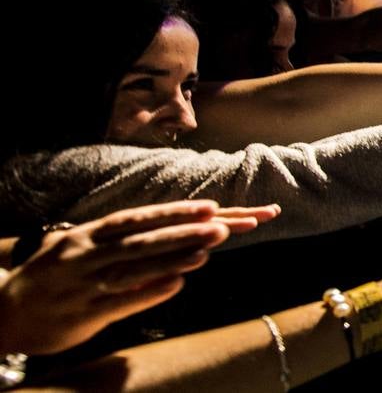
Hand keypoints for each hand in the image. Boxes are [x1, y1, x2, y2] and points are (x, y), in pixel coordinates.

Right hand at [0, 200, 275, 353]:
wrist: (6, 312)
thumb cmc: (55, 277)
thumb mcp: (82, 249)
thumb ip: (121, 241)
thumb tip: (169, 234)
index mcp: (89, 234)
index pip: (139, 218)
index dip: (175, 212)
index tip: (211, 206)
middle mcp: (87, 254)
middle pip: (142, 239)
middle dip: (184, 232)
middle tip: (223, 226)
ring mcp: (84, 283)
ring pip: (134, 267)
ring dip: (173, 259)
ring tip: (208, 251)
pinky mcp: (83, 313)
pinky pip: (122, 301)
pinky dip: (150, 291)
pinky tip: (179, 283)